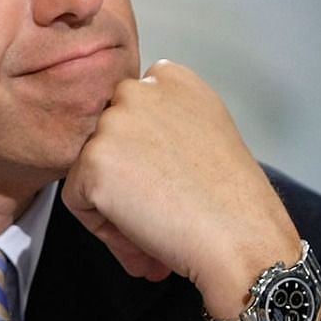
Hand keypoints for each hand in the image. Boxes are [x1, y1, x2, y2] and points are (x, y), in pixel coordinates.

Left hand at [62, 60, 299, 318]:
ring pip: (89, 170)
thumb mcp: (208, 135)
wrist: (242, 239)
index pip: (131, 113)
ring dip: (114, 208)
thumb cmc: (236, 202)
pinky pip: (77, 201)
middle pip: (106, 140)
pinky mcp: (93, 160)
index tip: (167, 184)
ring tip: (154, 238)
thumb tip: (131, 155)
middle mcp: (140, 89)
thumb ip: (166, 127)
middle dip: (126, 181)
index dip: (144, 157)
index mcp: (173, 78)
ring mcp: (113, 123)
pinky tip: (143, 242)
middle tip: (160, 217)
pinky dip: (102, 228)